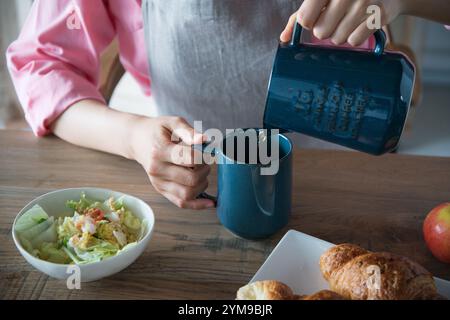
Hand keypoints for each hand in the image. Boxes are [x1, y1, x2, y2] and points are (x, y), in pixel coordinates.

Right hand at [131, 116, 213, 209]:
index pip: (190, 158)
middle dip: (205, 171)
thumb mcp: (172, 122)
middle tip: (204, 162)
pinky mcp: (161, 190)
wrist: (137, 140)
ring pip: (188, 194)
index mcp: (160, 151)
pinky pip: (182, 203)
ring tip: (200, 172)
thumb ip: (189, 131)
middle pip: (191, 179)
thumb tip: (205, 140)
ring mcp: (158, 182)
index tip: (207, 151)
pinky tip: (211, 202)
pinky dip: (198, 205)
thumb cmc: (158, 130)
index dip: (204, 156)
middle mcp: (157, 169)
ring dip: (202, 184)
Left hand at [281, 0, 404, 45]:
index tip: (317, 16)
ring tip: (350, 18)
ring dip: (341, 34)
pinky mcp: (379, 14)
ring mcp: (364, 2)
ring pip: (338, 39)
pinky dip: (356, 36)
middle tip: (337, 17)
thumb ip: (301, 14)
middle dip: (326, 29)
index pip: (305, 19)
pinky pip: (355, 41)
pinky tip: (361, 23)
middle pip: (321, 32)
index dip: (309, 22)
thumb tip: (284, 38)